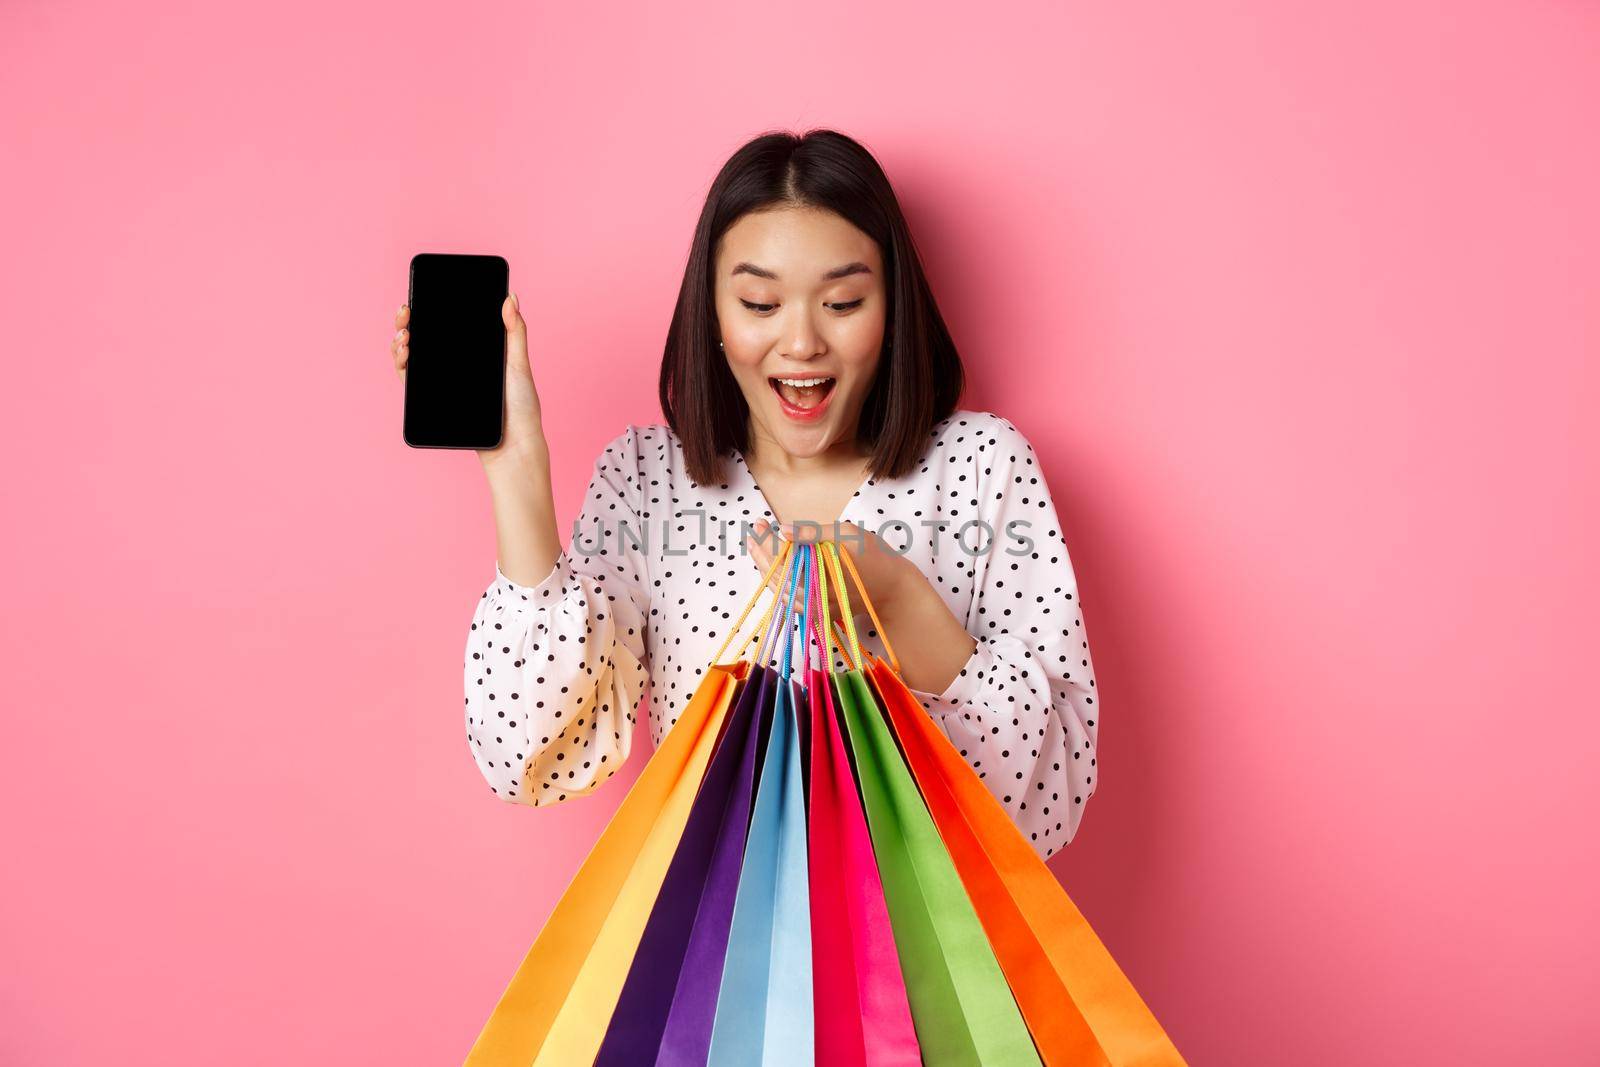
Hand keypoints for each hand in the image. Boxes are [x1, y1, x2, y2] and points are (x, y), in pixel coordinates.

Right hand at [391, 295, 548, 474]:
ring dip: (399, 340)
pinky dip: (402, 365)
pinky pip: (411, 380)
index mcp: (473, 352)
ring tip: (405, 334)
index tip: (421, 296)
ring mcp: (443, 382)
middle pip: (424, 338)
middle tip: (405, 311)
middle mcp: (454, 366)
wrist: (513, 444)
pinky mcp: (434, 400)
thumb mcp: (519, 364)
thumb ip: (515, 331)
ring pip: (412, 356)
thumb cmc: (522, 406)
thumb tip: (510, 296)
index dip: (429, 309)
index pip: (446, 326)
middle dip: (406, 321)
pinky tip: (405, 353)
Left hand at [742, 520, 920, 639]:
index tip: (758, 523)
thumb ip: (813, 532)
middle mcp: (811, 593)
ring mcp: (813, 606)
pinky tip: (771, 570)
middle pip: (775, 572)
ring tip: (756, 548)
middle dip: (761, 551)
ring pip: (778, 588)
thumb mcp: (847, 534)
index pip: (781, 554)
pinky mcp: (816, 612)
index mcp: (817, 570)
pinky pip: (788, 599)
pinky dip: (777, 583)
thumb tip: (784, 529)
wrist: (892, 589)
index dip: (766, 538)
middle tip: (753, 533)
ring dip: (765, 567)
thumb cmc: (874, 557)